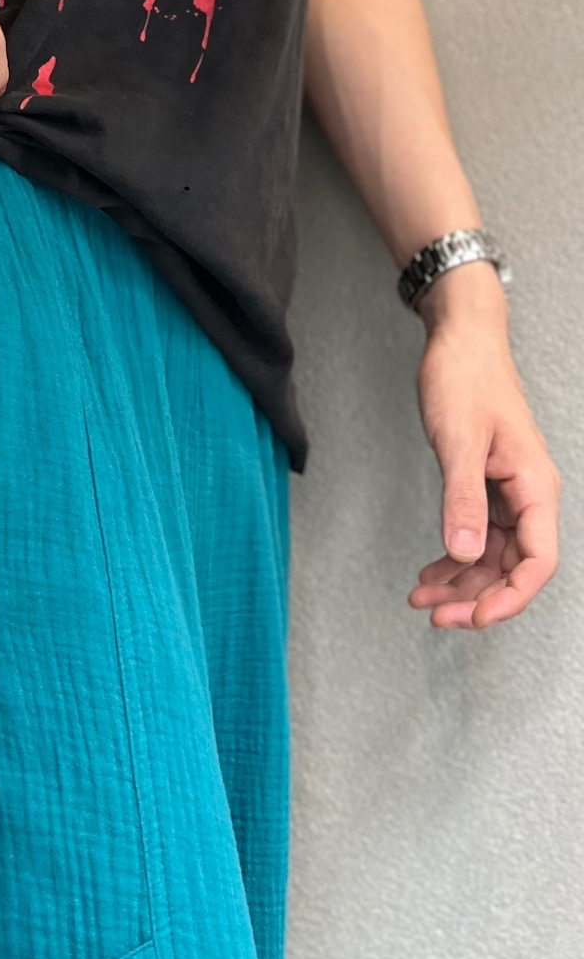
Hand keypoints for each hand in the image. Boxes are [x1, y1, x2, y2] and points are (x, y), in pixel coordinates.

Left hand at [409, 262, 559, 629]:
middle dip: (476, 598)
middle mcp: (526, 496)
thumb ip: (462, 499)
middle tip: (435, 616)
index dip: (510, 597)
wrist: (459, 342)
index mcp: (534, 487)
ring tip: (420, 598)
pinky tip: (429, 574)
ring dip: (460, 583)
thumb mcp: (459, 441)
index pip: (538, 561)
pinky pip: (476, 538)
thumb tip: (465, 552)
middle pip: (513, 568)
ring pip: (492, 558)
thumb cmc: (466, 379)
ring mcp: (506, 495)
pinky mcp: (484, 489)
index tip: (474, 617)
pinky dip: (453, 559)